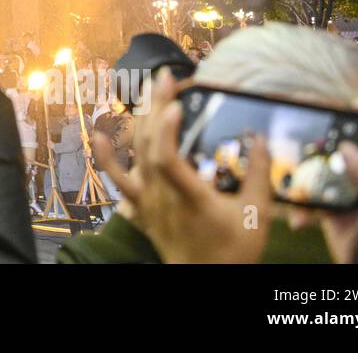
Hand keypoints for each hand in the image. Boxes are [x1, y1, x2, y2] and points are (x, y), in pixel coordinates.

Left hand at [97, 71, 274, 263]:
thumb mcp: (256, 215)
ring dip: (141, 120)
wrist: (207, 280)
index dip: (167, 130)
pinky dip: (106, 158)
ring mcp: (148, 201)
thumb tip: (260, 139)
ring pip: (136, 155)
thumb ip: (258, 176)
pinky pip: (119, 180)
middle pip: (150, 145)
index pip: (167, 159)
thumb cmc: (232, 250)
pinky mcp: (142, 207)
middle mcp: (162, 196)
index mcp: (191, 198)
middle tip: (165, 77)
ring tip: (148, 89)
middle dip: (155, 107)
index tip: (176, 104)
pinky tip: (98, 135)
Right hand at [314, 97, 357, 262]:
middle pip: (350, 141)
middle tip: (306, 118)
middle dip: (327, 132)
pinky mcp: (331, 206)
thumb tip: (346, 149)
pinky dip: (301, 207)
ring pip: (324, 165)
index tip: (353, 105)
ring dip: (305, 167)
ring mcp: (349, 189)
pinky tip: (298, 218)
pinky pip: (311, 197)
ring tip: (288, 160)